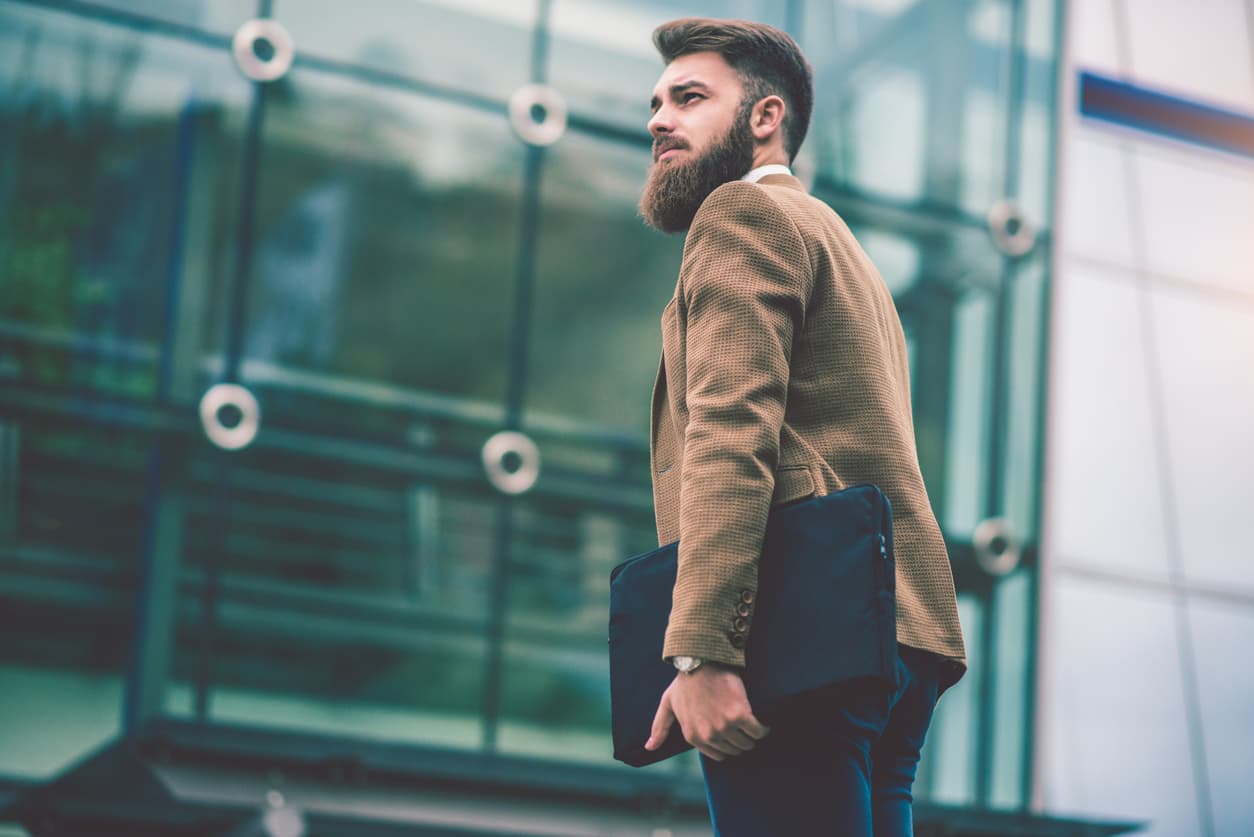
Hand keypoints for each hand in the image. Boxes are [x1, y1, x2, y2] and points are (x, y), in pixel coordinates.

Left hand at [645, 664, 769, 760]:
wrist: (702, 660)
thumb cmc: (685, 682)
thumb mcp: (668, 703)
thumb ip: (660, 727)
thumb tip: (649, 747)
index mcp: (693, 736)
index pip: (719, 755)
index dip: (727, 746)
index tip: (731, 735)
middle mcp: (709, 735)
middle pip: (735, 750)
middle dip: (740, 741)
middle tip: (743, 728)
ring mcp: (725, 726)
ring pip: (747, 743)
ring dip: (752, 737)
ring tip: (752, 725)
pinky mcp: (740, 715)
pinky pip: (758, 731)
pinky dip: (762, 729)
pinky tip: (761, 723)